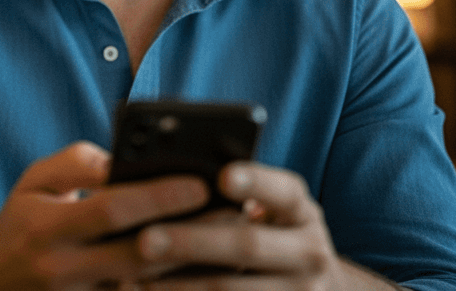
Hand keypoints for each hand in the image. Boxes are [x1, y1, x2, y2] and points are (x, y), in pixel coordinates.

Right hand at [0, 141, 209, 290]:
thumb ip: (78, 162)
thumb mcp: (34, 181)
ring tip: (230, 243)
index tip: (201, 183)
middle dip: (190, 235)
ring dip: (189, 267)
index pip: (111, 209)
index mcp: (47, 227)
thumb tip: (122, 161)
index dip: (159, 196)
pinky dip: (170, 288)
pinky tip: (201, 272)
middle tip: (234, 215)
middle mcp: (62, 269)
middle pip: (139, 255)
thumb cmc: (19, 224)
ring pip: (144, 287)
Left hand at [130, 162, 399, 289]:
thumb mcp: (273, 211)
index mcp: (302, 211)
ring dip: (183, 286)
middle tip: (146, 240)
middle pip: (248, 245)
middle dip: (193, 242)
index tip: (221, 175)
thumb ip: (240, 195)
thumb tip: (175, 180)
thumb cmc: (273, 233)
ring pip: (232, 289)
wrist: (317, 287)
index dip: (254, 182)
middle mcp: (309, 252)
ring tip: (138, 280)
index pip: (282, 191)